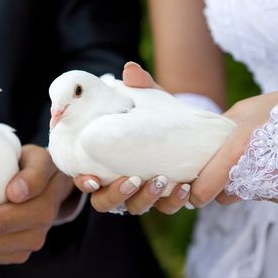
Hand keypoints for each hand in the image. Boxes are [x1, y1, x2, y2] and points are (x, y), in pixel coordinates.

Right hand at [73, 61, 190, 214]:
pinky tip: (184, 187)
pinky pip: (166, 207)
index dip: (84, 182)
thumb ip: (140, 87)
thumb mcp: (149, 100)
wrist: (194, 129)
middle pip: (104, 202)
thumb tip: (130, 69)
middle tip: (132, 179)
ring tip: (161, 179)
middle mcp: (118, 183)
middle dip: (116, 195)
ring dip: (146, 198)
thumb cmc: (158, 115)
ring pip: (134, 208)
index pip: (85, 178)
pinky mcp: (167, 198)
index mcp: (104, 162)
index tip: (92, 178)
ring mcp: (142, 194)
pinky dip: (174, 200)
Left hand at [189, 89, 277, 206]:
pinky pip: (268, 193)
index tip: (192, 191)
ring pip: (247, 194)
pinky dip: (266, 183)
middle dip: (222, 184)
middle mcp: (257, 173)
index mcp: (239, 149)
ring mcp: (277, 187)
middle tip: (229, 165)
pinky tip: (275, 163)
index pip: (207, 188)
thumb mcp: (244, 111)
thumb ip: (219, 131)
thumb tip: (198, 144)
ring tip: (258, 157)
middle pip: (225, 195)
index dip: (196, 192)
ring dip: (245, 182)